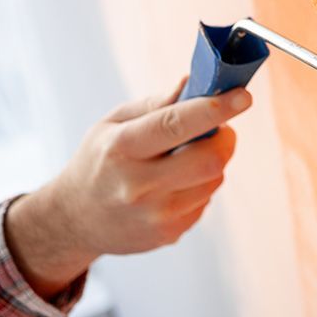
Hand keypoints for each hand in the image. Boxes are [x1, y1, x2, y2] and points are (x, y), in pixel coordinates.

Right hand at [5, 78, 251, 298]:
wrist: (74, 220)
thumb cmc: (99, 160)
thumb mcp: (115, 122)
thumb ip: (157, 103)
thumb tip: (195, 83)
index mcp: (123, 147)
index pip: (177, 124)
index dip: (216, 108)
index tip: (243, 96)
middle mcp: (139, 185)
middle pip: (210, 158)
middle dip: (224, 136)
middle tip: (217, 127)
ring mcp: (156, 215)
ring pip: (215, 178)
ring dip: (213, 160)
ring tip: (187, 156)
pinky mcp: (169, 234)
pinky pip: (206, 199)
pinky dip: (202, 184)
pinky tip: (177, 182)